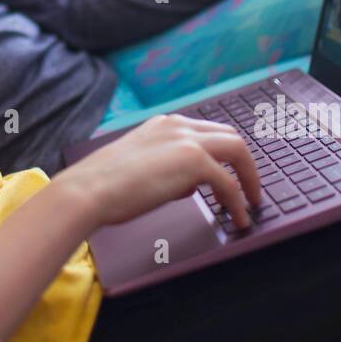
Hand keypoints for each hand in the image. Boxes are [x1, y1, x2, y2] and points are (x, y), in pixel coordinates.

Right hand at [58, 114, 260, 230]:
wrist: (89, 191)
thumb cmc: (105, 186)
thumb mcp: (141, 166)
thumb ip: (168, 168)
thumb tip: (190, 185)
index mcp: (164, 123)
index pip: (208, 131)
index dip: (225, 154)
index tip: (233, 172)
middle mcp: (178, 125)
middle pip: (230, 136)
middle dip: (244, 163)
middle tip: (249, 187)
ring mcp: (187, 140)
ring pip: (237, 150)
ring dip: (249, 178)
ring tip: (251, 202)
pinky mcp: (193, 161)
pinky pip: (229, 182)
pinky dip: (238, 201)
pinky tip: (237, 218)